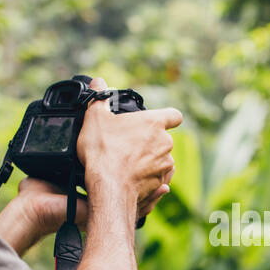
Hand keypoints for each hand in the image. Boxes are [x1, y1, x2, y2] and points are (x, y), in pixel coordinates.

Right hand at [75, 76, 180, 210]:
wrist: (109, 188)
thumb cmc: (103, 151)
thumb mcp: (95, 118)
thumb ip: (99, 98)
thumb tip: (97, 81)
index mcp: (154, 123)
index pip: (174, 115)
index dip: (167, 118)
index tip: (155, 121)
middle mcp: (165, 143)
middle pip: (163, 139)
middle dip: (149, 142)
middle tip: (128, 144)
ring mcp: (165, 165)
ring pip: (161, 159)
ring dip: (148, 160)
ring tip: (126, 163)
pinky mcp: (160, 183)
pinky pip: (157, 178)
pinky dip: (147, 178)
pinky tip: (131, 178)